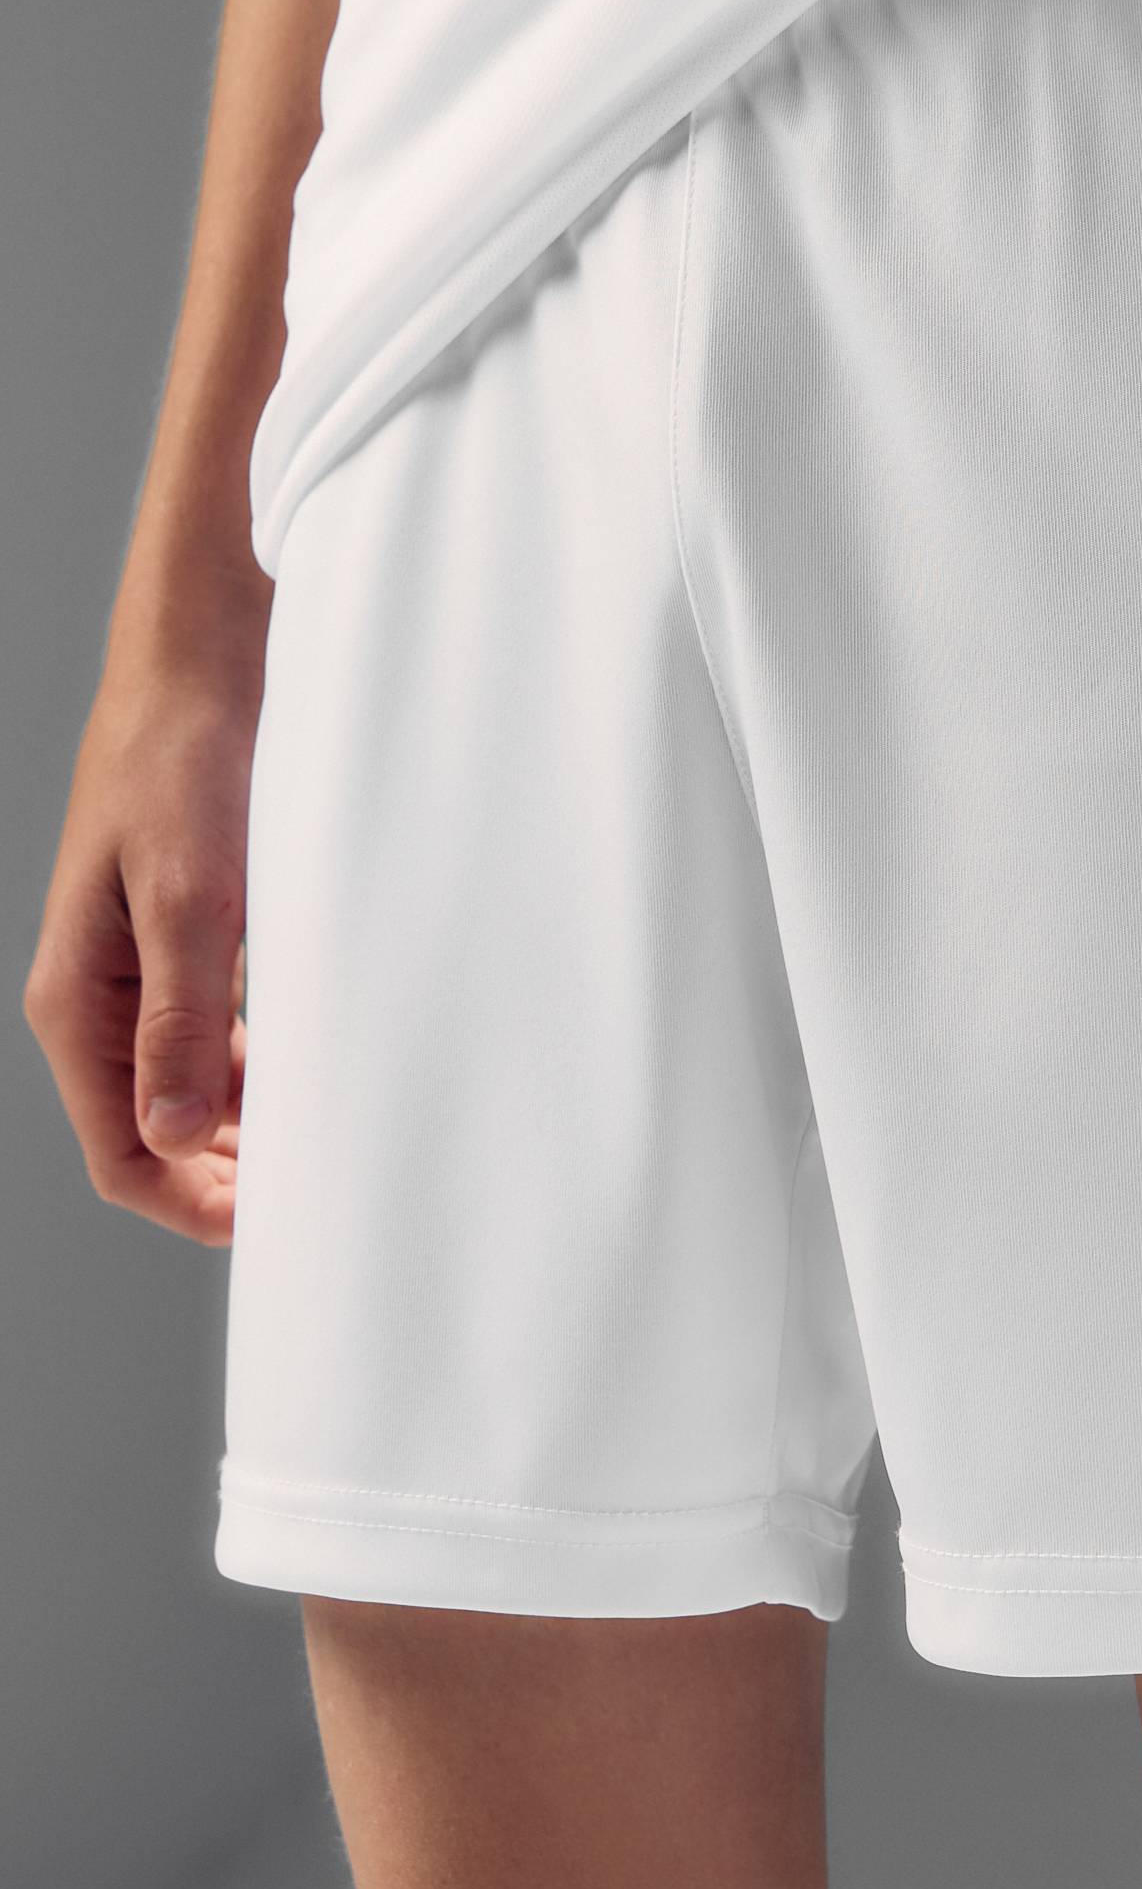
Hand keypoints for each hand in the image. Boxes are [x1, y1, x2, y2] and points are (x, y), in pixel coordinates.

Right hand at [24, 648, 260, 1244]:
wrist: (199, 666)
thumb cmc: (185, 765)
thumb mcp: (191, 896)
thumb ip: (182, 1017)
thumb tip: (167, 1137)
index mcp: (79, 1002)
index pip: (121, 1154)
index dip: (190, 1204)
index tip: (272, 1222)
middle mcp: (97, 997)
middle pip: (148, 1133)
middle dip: (218, 1177)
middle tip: (309, 1193)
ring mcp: (135, 969)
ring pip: (182, 1087)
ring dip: (237, 1125)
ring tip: (315, 1141)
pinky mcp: (178, 936)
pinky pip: (208, 1033)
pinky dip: (249, 1067)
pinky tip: (302, 1066)